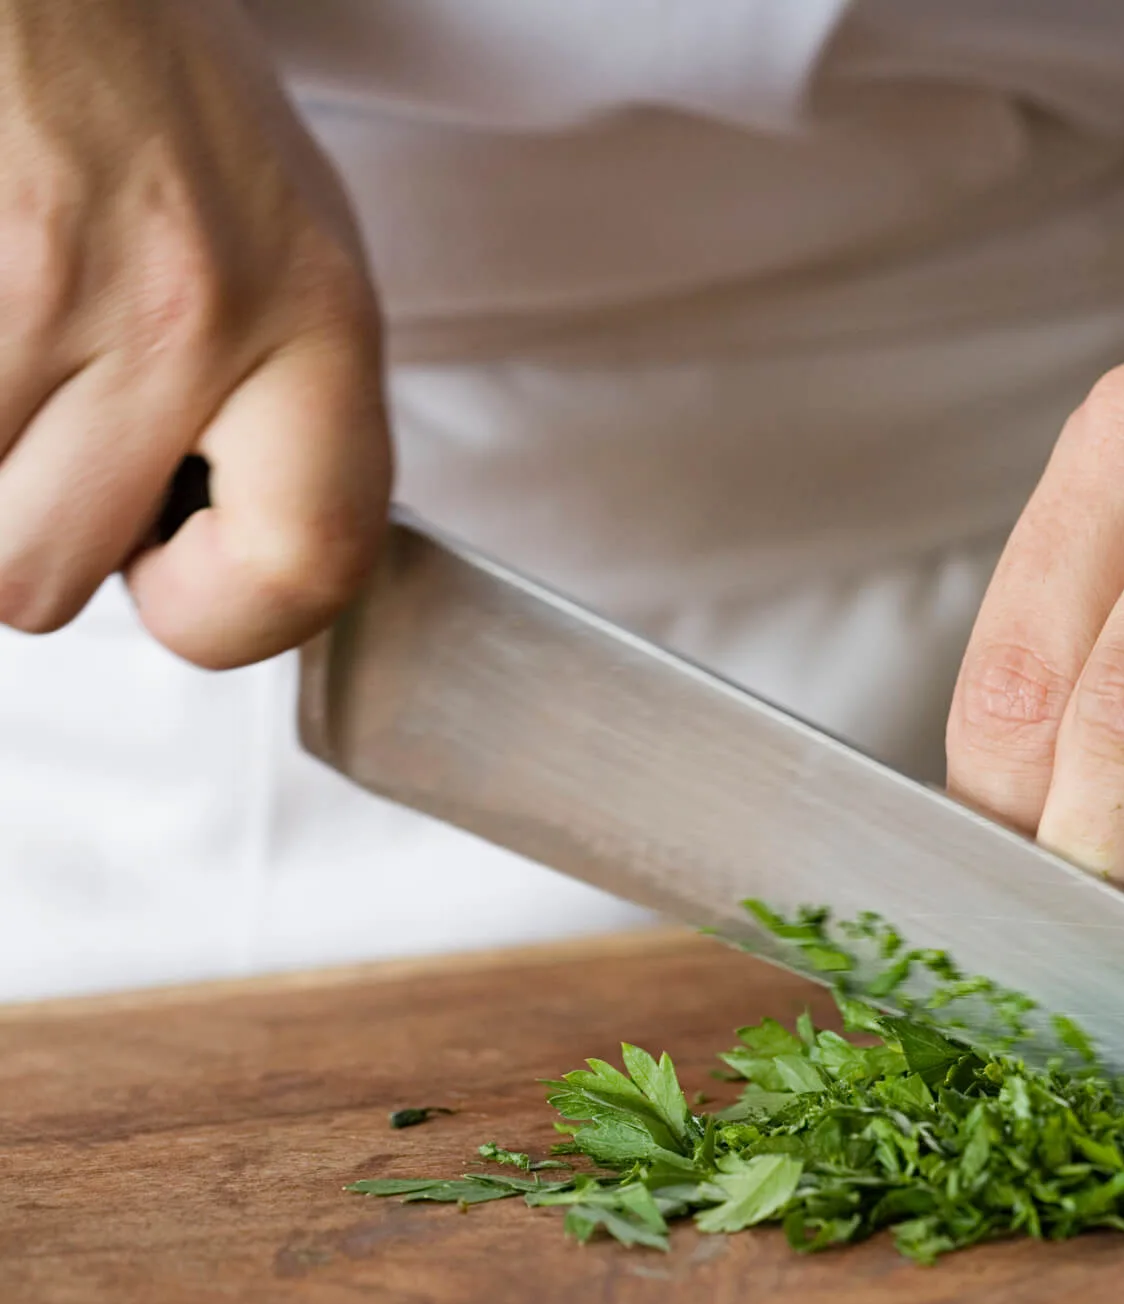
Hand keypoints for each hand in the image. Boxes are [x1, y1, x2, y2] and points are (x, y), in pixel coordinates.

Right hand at [0, 0, 388, 666]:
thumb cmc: (151, 88)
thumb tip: (231, 565)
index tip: (177, 583)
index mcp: (317, 314)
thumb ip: (277, 410)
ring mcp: (45, 282)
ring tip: (12, 346)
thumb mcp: (282, 247)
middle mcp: (193, 307)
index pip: (314, 561)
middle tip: (45, 428)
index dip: (228, 619)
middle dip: (24, 528)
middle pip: (47, 577)